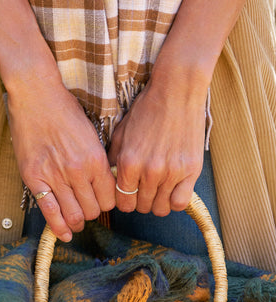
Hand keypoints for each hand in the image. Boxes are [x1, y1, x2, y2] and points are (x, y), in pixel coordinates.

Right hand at [6, 69, 115, 242]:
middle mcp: (77, 171)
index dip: (107, 203)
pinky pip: (49, 211)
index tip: (101, 201)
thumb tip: (103, 183)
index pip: (110, 199)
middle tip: (87, 209)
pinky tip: (63, 233)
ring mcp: (54, 175)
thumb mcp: (91, 133)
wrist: (35, 95)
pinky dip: (58, 226)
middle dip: (92, 212)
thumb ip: (98, 160)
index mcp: (95, 159)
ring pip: (74, 215)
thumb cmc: (64, 109)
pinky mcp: (34, 177)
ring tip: (76, 222)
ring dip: (77, 222)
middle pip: (93, 210)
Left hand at [107, 75, 206, 216]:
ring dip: (157, 202)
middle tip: (143, 190)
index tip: (128, 194)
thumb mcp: (121, 132)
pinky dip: (174, 201)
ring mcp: (171, 172)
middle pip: (141, 206)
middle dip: (139, 201)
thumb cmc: (147, 109)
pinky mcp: (191, 171)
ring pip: (160, 208)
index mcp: (128, 162)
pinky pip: (180, 203)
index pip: (122, 201)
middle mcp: (149, 171)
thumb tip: (109, 179)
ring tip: (157, 190)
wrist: (176, 93)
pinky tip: (171, 190)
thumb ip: (113, 158)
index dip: (123, 200)